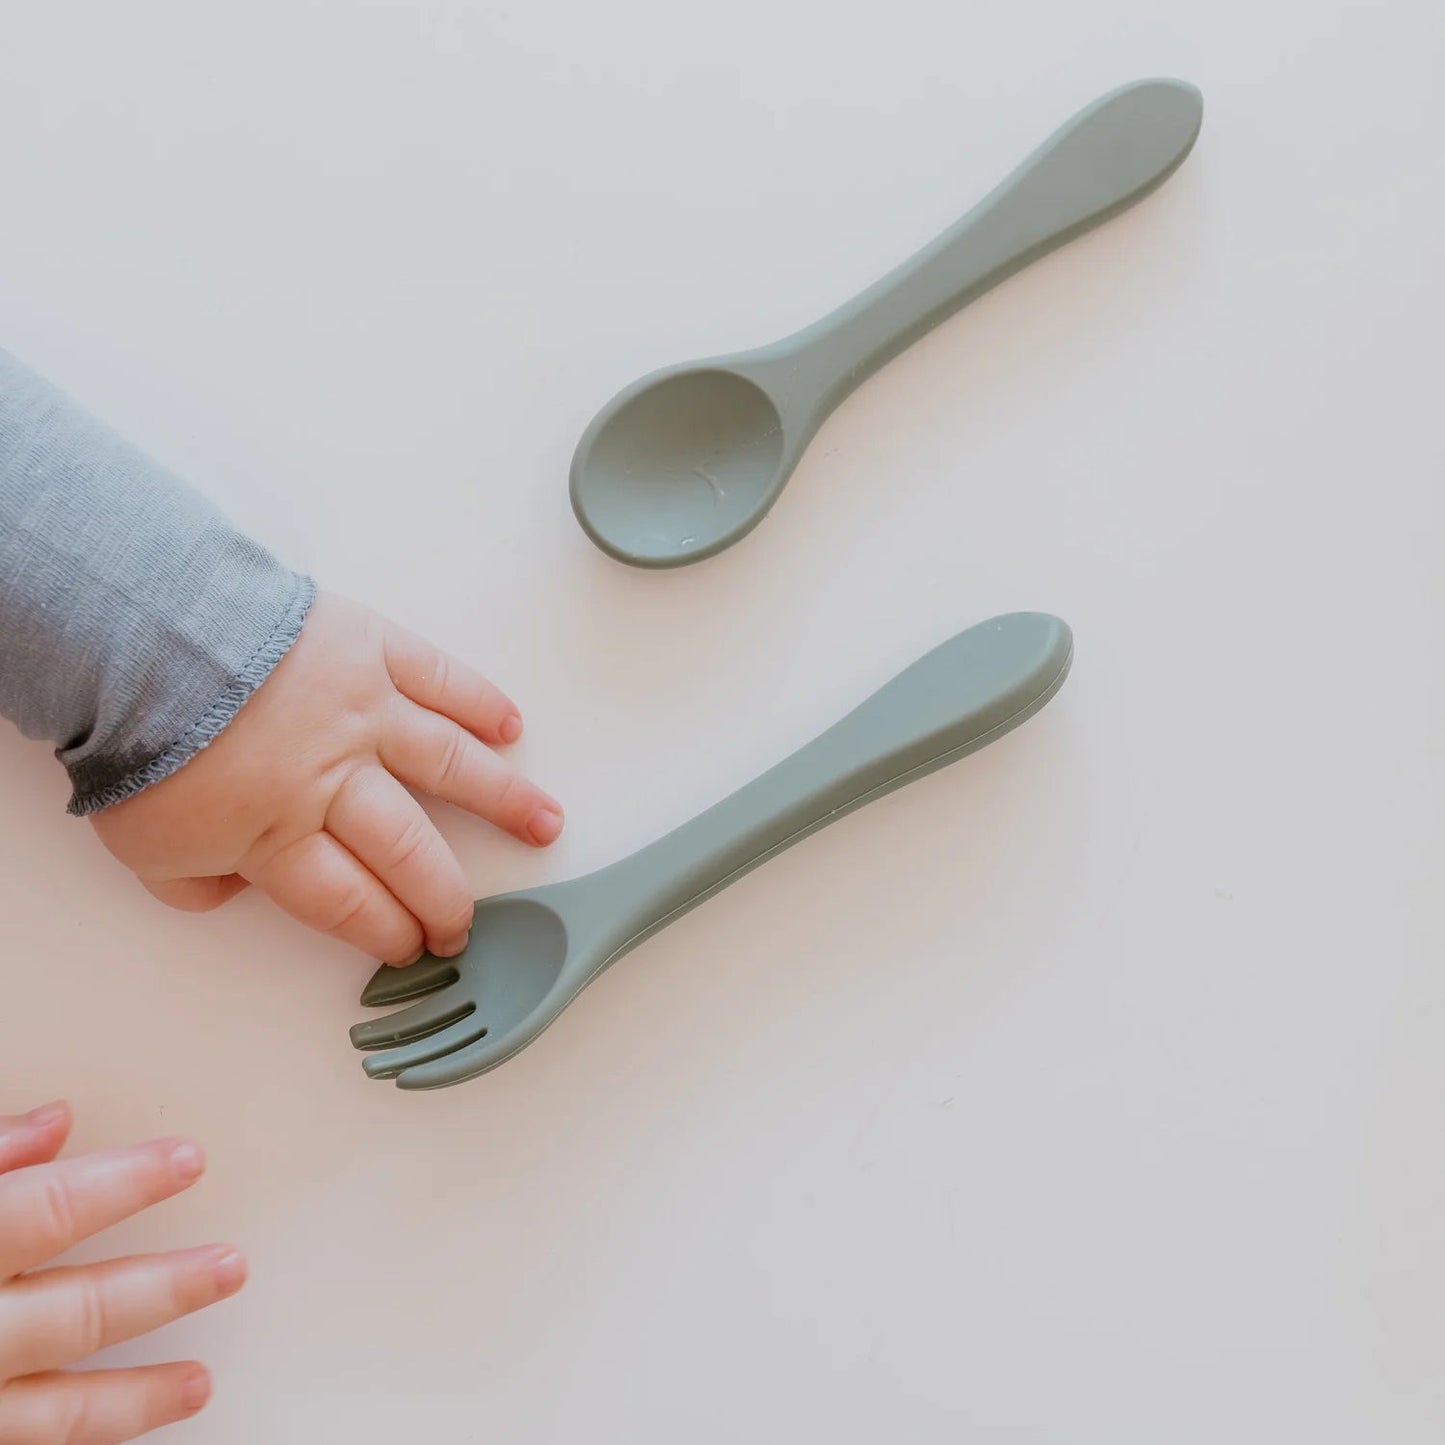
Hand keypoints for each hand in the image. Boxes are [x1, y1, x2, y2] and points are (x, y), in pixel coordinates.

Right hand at [0, 1101, 243, 1443]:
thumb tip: (56, 1121)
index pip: (49, 1209)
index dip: (125, 1183)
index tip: (188, 1160)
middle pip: (72, 1314)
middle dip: (160, 1289)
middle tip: (232, 1264)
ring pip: (54, 1412)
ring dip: (134, 1397)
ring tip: (200, 1383)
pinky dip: (89, 1437)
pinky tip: (134, 1425)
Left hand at [91, 592, 564, 964]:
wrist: (135, 635)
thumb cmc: (136, 739)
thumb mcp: (143, 846)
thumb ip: (194, 887)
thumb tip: (236, 893)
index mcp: (279, 835)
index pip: (351, 902)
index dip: (387, 932)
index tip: (411, 949)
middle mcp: (336, 780)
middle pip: (409, 852)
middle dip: (446, 898)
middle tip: (467, 924)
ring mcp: (363, 712)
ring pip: (450, 767)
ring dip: (505, 802)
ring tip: (547, 826)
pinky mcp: (371, 649)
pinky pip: (439, 678)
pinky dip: (479, 703)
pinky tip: (510, 729)